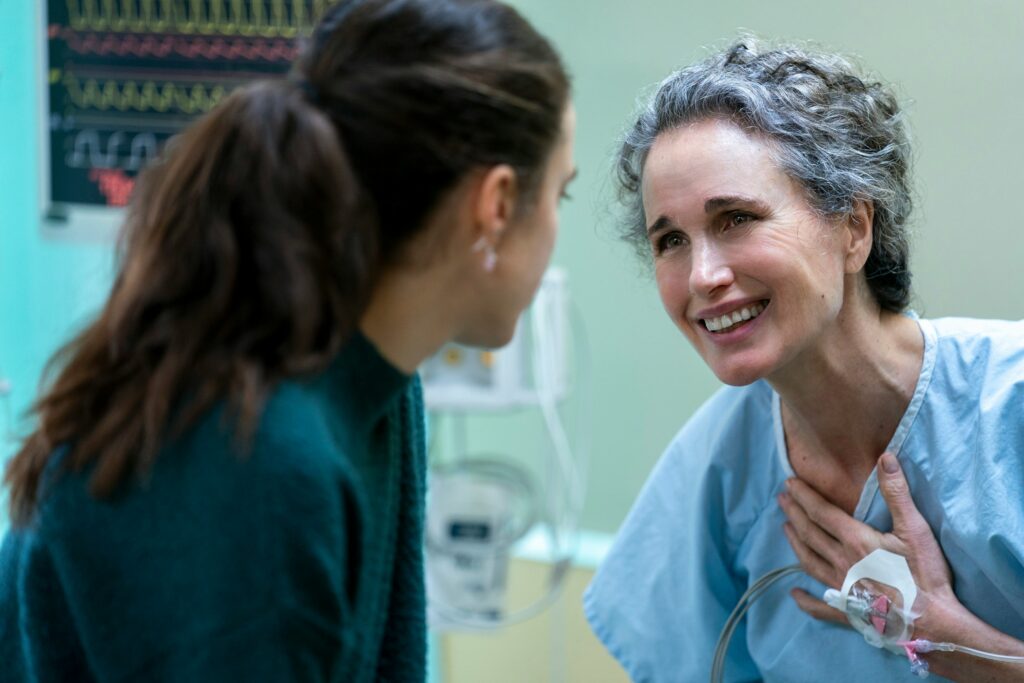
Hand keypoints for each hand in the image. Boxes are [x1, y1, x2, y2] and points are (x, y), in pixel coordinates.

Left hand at [779, 453, 1023, 680]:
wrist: (932, 624)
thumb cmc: (924, 576)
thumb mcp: (915, 529)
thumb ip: (897, 492)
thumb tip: (886, 457)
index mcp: (854, 540)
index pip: (820, 512)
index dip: (804, 496)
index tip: (789, 484)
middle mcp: (840, 562)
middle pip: (809, 533)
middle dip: (794, 513)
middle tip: (781, 499)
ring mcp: (840, 588)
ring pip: (808, 561)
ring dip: (795, 543)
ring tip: (786, 529)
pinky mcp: (847, 611)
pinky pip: (819, 605)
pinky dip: (805, 599)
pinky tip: (794, 593)